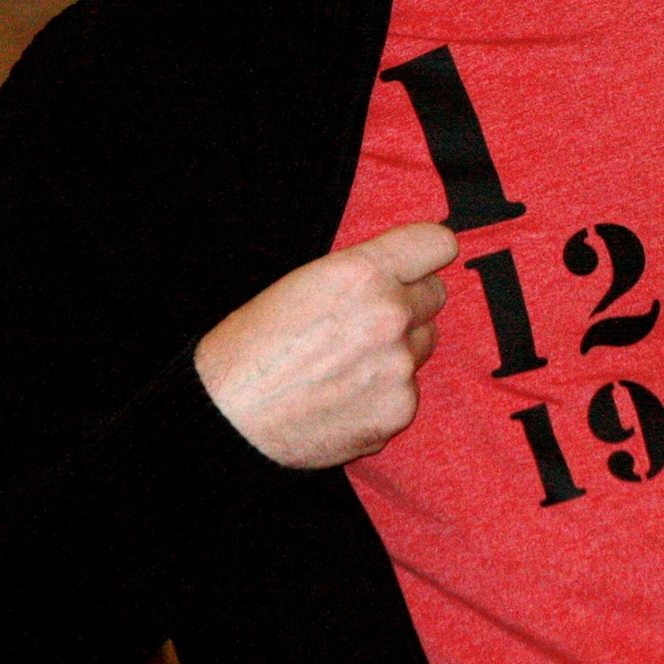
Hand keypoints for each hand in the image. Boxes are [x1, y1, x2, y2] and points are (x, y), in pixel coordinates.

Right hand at [195, 222, 456, 468]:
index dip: (427, 253)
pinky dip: (384, 393)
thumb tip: (404, 271)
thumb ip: (361, 273)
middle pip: (436, 295)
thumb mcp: (302, 282)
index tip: (419, 263)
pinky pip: (408, 390)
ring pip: (424, 344)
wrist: (226, 419)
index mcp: (363, 274)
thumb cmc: (251, 348)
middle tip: (367, 319)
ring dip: (399, 348)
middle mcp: (390, 316)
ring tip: (348, 363)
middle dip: (408, 302)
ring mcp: (399, 367)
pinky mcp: (399, 411)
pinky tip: (344, 398)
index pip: (437, 244)